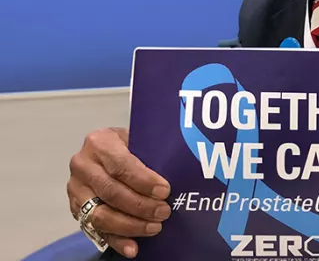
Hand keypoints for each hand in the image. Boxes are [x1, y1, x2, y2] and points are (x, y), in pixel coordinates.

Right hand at [67, 127, 171, 257]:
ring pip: (100, 214)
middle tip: (164, 212)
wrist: (105, 151)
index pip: (121, 165)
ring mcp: (75, 189)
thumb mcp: (136, 139)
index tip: (164, 191)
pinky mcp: (75, 209)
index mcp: (98, 142)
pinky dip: (116, 241)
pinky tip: (133, 247)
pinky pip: (96, 230)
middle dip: (140, 206)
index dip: (143, 181)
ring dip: (130, 225)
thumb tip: (175, 173)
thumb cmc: (127, 145)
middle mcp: (82, 165)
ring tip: (154, 227)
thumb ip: (148, 153)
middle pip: (111, 192)